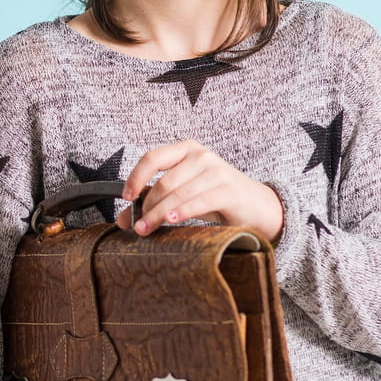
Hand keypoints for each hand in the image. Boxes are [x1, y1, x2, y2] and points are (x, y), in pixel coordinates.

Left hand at [116, 139, 283, 242]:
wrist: (257, 206)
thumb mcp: (184, 195)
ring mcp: (216, 171)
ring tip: (146, 229)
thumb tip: (124, 219)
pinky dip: (180, 212)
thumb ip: (155, 202)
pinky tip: (170, 221)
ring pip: (177, 193)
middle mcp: (201, 156)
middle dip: (146, 206)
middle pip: (163, 182)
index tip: (126, 198)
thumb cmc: (216, 197)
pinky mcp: (228, 190)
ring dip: (158, 214)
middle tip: (137, 225)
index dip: (135, 177)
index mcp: (186, 150)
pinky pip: (196, 202)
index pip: (153, 157)